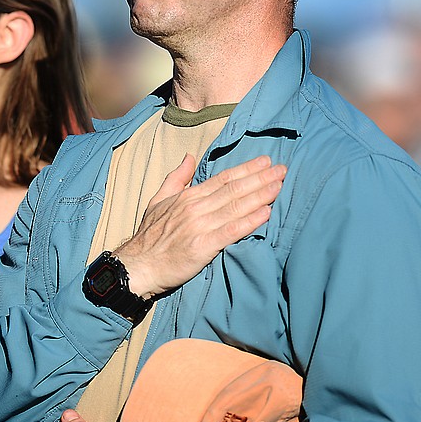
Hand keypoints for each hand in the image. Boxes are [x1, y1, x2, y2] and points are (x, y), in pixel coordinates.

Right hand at [116, 154, 285, 298]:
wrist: (138, 265)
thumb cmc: (150, 236)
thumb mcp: (159, 200)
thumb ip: (177, 178)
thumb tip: (189, 156)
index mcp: (188, 196)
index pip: (223, 179)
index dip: (246, 169)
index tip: (265, 162)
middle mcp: (196, 208)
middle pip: (234, 189)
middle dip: (260, 179)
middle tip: (282, 170)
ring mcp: (199, 226)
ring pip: (235, 207)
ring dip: (260, 195)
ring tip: (279, 186)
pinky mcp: (203, 247)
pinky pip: (231, 231)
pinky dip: (249, 221)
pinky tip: (266, 213)